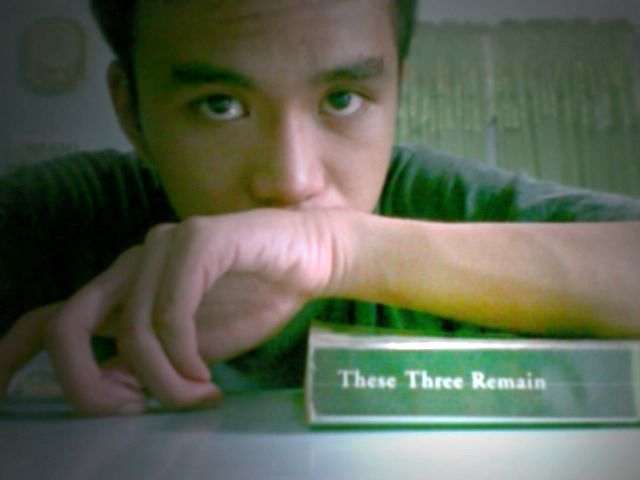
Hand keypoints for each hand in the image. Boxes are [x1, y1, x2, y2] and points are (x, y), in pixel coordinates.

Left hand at [5, 208, 345, 414]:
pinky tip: (209, 372)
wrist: (310, 259)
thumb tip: (117, 391)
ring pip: (130, 328)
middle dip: (86, 385)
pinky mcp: (198, 240)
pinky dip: (184, 351)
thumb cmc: (253, 298)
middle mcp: (130, 265)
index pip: (48, 320)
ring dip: (162, 378)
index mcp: (123, 290)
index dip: (9, 358)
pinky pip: (171, 309)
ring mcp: (161, 247)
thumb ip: (150, 365)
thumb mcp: (191, 348)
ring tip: (198, 395)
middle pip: (64, 323)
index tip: (3, 397)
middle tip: (131, 411)